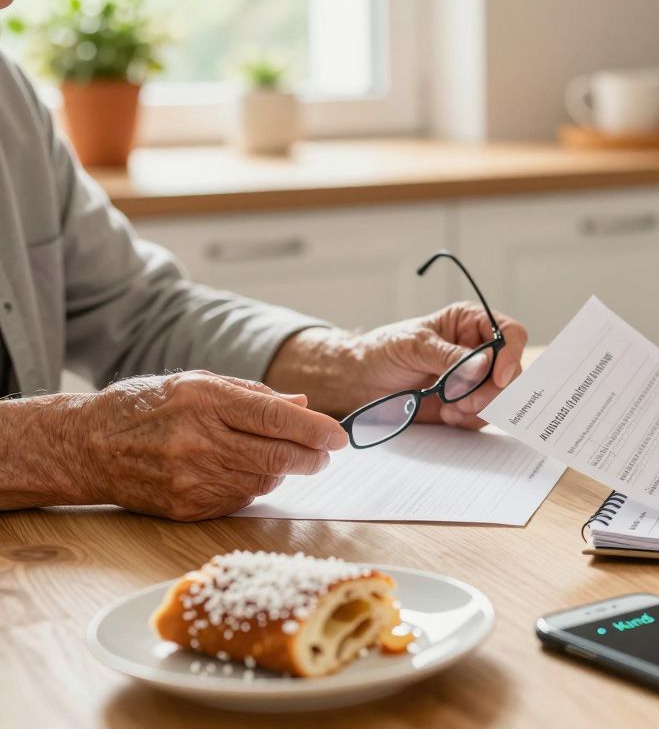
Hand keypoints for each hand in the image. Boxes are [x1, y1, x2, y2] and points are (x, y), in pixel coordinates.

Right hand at [70, 371, 347, 520]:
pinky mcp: (187, 507)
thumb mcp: (197, 383)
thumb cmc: (146, 407)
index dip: (314, 428)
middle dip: (312, 457)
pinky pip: (240, 500)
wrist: (86, 446)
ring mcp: (192, 478)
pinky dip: (252, 486)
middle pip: (277, 456)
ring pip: (263, 481)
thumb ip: (253, 394)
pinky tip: (242, 473)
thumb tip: (303, 403)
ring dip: (281, 471)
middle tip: (325, 454)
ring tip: (279, 458)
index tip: (338, 436)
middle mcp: (199, 440)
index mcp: (204, 400)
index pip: (276, 416)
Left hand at [268, 302, 528, 429]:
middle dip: (492, 390)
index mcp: (471, 323)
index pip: (509, 334)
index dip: (510, 354)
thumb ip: (450, 356)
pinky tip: (446, 414)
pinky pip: (484, 416)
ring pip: (502, 396)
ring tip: (449, 408)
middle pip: (511, 370)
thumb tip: (483, 365)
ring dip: (480, 407)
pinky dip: (469, 419)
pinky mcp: (467, 403)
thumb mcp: (415, 345)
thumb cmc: (384, 350)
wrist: (360, 381)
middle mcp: (479, 350)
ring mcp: (475, 379)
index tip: (498, 377)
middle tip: (465, 402)